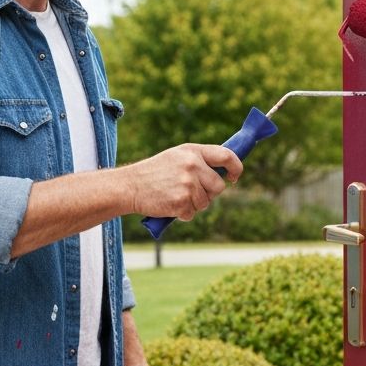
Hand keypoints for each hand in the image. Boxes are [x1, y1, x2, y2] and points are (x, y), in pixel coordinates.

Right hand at [124, 143, 242, 220]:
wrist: (129, 186)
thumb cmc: (155, 172)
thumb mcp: (177, 156)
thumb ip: (200, 160)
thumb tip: (225, 172)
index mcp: (193, 151)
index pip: (227, 156)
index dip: (236, 167)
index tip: (233, 177)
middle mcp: (192, 165)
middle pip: (219, 186)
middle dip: (209, 193)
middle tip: (191, 191)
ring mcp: (188, 184)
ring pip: (206, 203)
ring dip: (194, 204)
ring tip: (175, 196)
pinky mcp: (181, 202)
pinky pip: (192, 213)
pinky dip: (183, 213)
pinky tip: (169, 204)